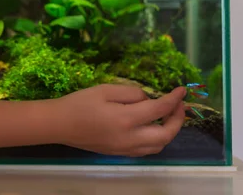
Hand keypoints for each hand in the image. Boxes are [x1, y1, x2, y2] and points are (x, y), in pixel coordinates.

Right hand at [54, 84, 186, 156]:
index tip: (182, 90)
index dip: (174, 99)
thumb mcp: (105, 89)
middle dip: (178, 119)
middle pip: (166, 134)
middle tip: (178, 104)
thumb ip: (131, 93)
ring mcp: (126, 149)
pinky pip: (147, 150)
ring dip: (169, 131)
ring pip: (159, 146)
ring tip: (168, 115)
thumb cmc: (79, 103)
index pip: (159, 109)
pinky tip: (152, 127)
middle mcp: (130, 138)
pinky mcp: (120, 153)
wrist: (60, 124)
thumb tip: (147, 99)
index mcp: (126, 119)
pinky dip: (157, 139)